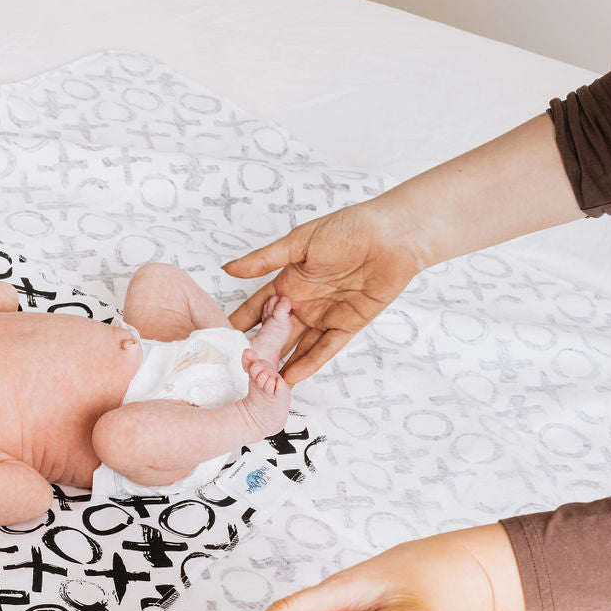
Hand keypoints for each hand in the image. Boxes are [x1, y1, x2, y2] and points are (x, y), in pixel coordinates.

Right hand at [223, 201, 428, 383]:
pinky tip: (291, 377)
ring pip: (297, 346)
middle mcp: (304, 302)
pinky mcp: (348, 325)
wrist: (392, 235)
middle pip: (275, 333)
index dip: (239, 323)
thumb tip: (228, 269)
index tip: (218, 340)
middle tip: (235, 369)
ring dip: (281, 363)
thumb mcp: (299, 242)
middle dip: (257, 350)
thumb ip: (264, 260)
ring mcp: (325, 316)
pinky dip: (309, 363)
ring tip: (260, 382)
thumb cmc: (348, 228)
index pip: (257, 308)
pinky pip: (325, 349)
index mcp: (289, 282)